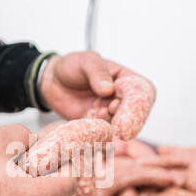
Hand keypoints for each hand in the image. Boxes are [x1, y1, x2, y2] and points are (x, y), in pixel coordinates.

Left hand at [40, 51, 154, 124]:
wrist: (52, 81)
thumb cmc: (72, 67)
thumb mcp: (85, 61)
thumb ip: (97, 72)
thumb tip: (109, 89)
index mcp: (126, 79)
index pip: (144, 92)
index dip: (139, 103)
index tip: (122, 108)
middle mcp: (122, 98)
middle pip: (136, 113)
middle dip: (128, 120)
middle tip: (118, 126)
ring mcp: (110, 114)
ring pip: (120, 127)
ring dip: (111, 125)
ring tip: (96, 113)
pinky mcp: (97, 126)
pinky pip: (103, 135)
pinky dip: (99, 134)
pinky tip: (90, 126)